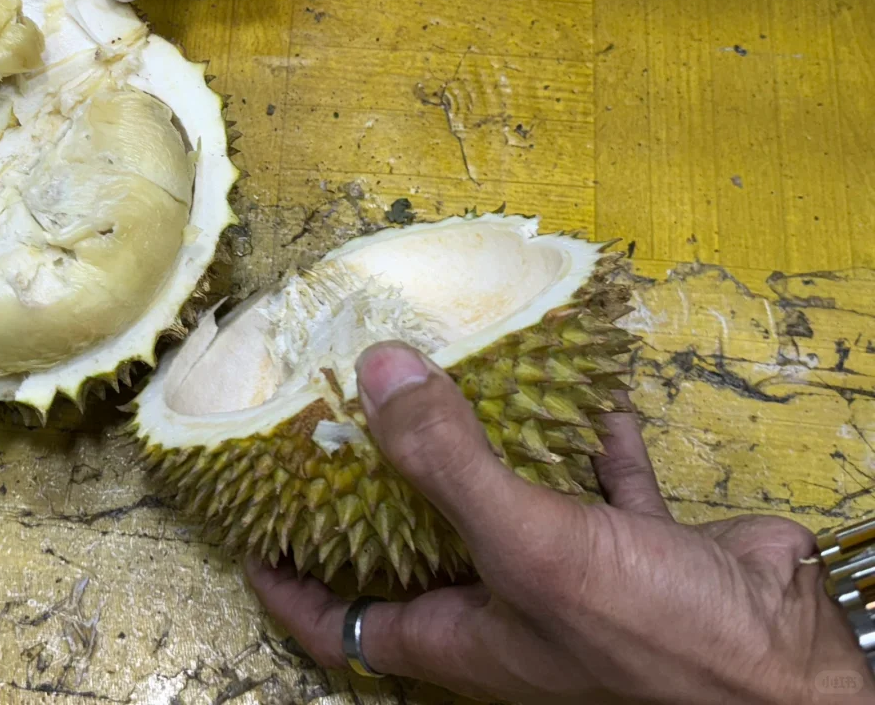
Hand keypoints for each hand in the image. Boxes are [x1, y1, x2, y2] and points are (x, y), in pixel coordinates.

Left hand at [246, 344, 873, 704]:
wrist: (791, 670)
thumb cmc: (652, 642)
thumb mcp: (528, 546)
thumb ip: (447, 461)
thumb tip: (373, 369)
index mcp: (461, 638)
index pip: (341, 623)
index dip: (287, 585)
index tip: (248, 529)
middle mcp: (507, 612)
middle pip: (416, 551)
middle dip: (381, 488)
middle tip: (343, 416)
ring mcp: (576, 580)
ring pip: (509, 505)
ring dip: (484, 448)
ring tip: (444, 381)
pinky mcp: (640, 550)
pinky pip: (601, 483)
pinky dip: (588, 438)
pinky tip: (579, 386)